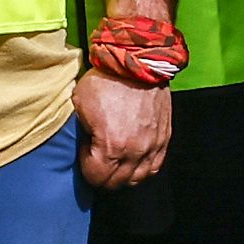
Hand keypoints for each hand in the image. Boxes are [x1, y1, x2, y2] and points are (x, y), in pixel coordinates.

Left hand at [75, 71, 171, 188]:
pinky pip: (155, 166)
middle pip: (116, 182)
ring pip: (137, 178)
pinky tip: (133, 163)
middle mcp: (134, 151)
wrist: (138, 60)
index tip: (85, 152)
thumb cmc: (107, 79)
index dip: (86, 167)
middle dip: (103, 176)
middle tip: (96, 162)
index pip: (96, 177)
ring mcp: (152, 145)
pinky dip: (142, 170)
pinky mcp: (164, 137)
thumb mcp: (79, 103)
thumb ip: (80, 129)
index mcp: (111, 146)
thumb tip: (83, 143)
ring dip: (123, 177)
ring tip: (114, 165)